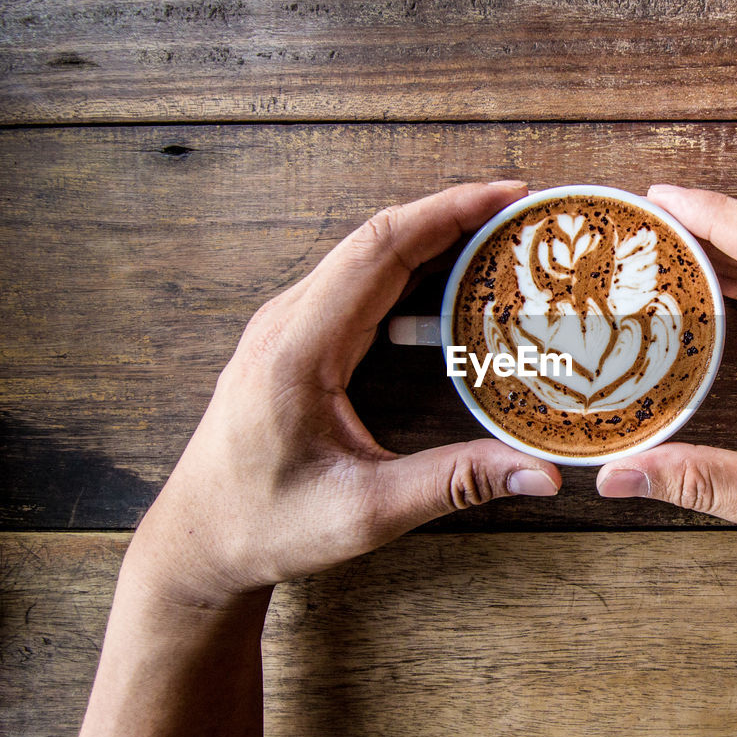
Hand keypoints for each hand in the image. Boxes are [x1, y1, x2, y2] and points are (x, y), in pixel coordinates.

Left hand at [129, 181, 561, 607]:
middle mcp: (287, 321)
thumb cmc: (265, 525)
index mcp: (299, 347)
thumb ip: (454, 483)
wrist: (196, 541)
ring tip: (498, 238)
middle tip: (521, 214)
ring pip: (367, 258)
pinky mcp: (294, 341)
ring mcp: (286, 326)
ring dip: (433, 240)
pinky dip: (411, 272)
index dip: (448, 213)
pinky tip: (450, 284)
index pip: (381, 249)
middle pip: (378, 240)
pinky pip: (358, 285)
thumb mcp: (366, 511)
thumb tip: (539, 474)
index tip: (508, 195)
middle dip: (453, 215)